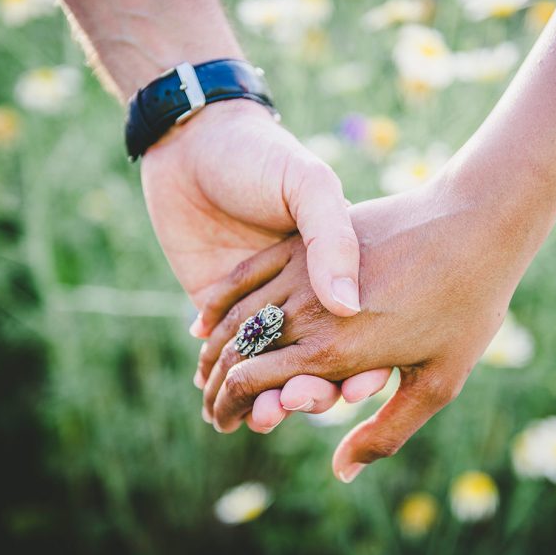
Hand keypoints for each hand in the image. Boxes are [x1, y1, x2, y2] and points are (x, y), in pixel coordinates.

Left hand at [141, 99, 386, 424]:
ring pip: (271, 370)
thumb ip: (331, 239)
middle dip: (312, 393)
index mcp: (333, 273)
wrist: (193, 140)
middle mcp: (301, 296)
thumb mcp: (308, 185)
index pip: (359, 335)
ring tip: (263, 414)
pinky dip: (230, 384)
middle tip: (296, 403)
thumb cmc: (260, 155)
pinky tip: (228, 402)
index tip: (358, 387)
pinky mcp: (215, 307)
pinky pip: (228, 356)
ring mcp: (259, 305)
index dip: (362, 367)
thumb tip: (345, 307)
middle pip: (315, 363)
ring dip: (270, 398)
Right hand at [198, 167, 540, 481]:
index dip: (230, 409)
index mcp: (333, 353)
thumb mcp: (437, 382)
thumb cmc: (468, 307)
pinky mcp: (304, 241)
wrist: (476, 222)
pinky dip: (218, 302)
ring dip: (212, 348)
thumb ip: (385, 432)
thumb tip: (342, 472)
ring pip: (235, 317)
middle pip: (238, 355)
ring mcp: (302, 272)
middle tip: (210, 408)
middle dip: (215, 387)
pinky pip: (244, 275)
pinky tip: (203, 320)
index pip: (254, 387)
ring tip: (204, 370)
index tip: (223, 423)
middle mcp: (307, 313)